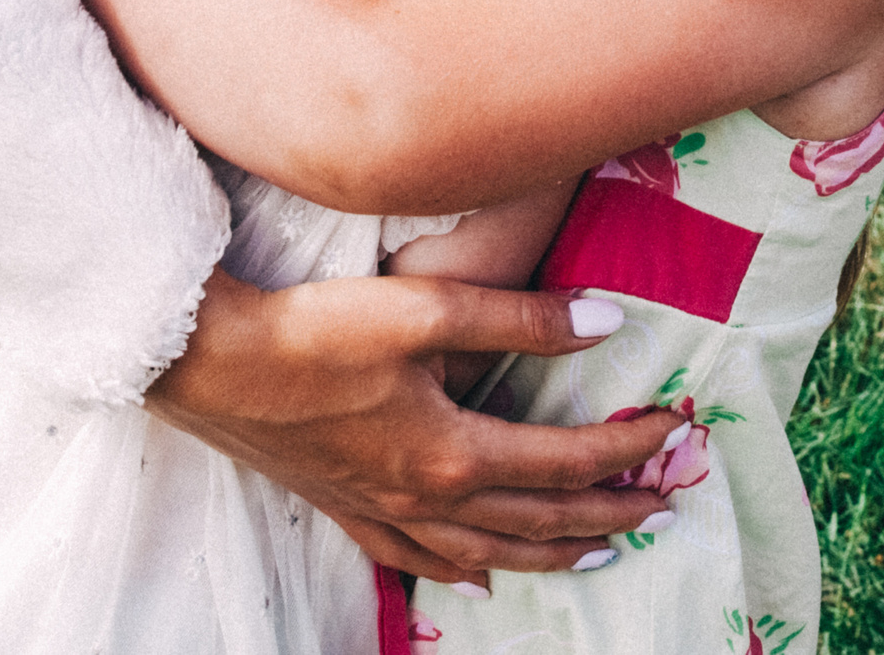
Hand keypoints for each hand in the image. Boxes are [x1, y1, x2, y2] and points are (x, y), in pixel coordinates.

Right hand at [147, 273, 681, 586]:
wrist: (210, 364)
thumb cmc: (314, 329)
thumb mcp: (424, 305)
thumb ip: (520, 318)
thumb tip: (608, 324)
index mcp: (453, 450)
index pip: (565, 459)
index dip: (627, 447)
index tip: (673, 429)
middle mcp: (426, 496)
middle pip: (539, 518)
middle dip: (609, 512)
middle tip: (664, 508)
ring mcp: (384, 510)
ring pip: (487, 551)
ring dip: (551, 554)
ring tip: (599, 553)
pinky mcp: (345, 507)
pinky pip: (417, 558)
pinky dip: (460, 571)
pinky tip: (476, 578)